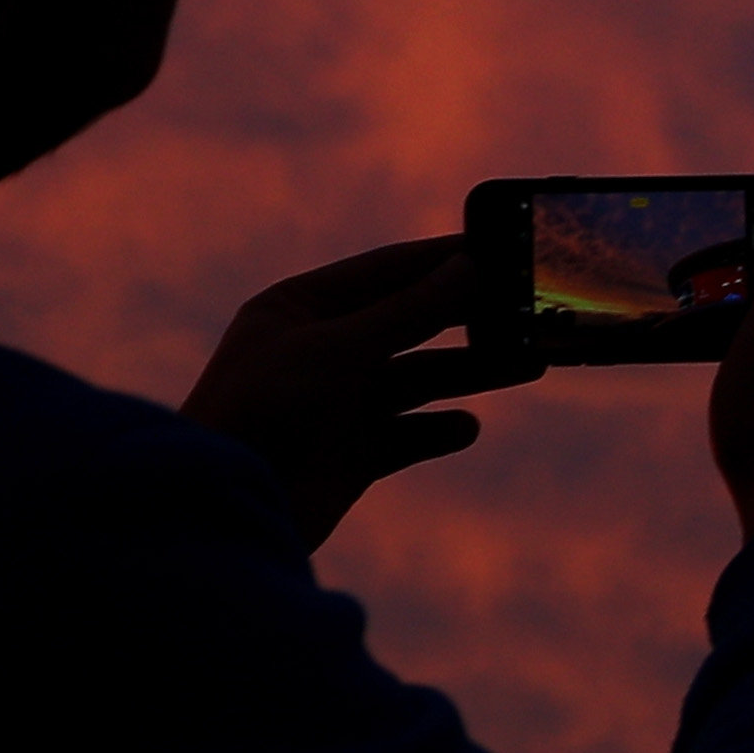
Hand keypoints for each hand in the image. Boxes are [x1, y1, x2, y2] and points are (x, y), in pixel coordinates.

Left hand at [182, 236, 538, 549]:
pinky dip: (439, 430)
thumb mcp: (340, 349)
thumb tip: (469, 266)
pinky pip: (408, 436)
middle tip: (531, 308)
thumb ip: (410, 310)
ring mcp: (336, 405)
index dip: (445, 258)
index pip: (387, 270)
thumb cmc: (261, 411)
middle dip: (469, 318)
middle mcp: (320, 350)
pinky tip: (467, 426)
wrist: (222, 505)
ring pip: (418, 379)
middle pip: (411, 324)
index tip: (505, 248)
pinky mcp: (350, 456)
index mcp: (301, 308)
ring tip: (529, 363)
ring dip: (471, 372)